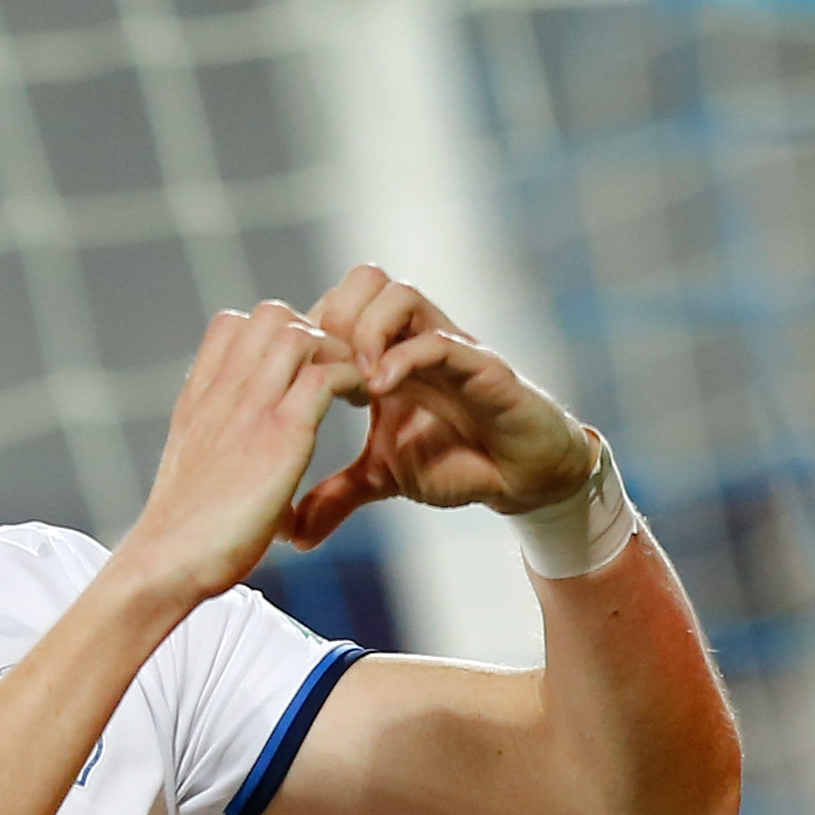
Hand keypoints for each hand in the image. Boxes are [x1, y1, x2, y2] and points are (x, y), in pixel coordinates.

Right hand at [121, 301, 363, 604]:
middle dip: (314, 333)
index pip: (233, 324)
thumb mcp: (193, 477)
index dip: (274, 336)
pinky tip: (365, 405)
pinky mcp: (280, 434)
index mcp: (199, 399)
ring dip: (339, 353)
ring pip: (301, 334)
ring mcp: (249, 408)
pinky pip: (327, 375)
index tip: (299, 372)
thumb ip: (215, 452)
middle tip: (337, 374)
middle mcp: (221, 392)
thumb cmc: (181, 537)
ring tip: (356, 388)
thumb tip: (238, 473)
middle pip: (271, 314)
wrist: (165, 563)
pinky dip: (354, 380)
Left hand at [278, 265, 594, 546]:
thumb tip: (292, 535)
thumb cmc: (457, 461)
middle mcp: (415, 340)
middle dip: (335, 318)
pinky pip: (441, 341)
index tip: (300, 379)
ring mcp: (449, 348)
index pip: (339, 304)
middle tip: (325, 371)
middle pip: (365, 278)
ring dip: (367, 331)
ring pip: (400, 293)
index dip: (311, 332)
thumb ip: (336, 496)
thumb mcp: (382, 478)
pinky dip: (405, 358)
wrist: (523, 479)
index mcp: (388, 354)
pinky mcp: (483, 367)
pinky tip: (381, 391)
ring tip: (355, 381)